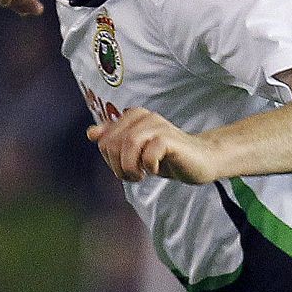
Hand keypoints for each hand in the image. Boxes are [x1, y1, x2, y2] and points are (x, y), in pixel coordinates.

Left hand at [88, 107, 221, 183]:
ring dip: (131, 168)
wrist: (201, 160)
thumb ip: (114, 140)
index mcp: (134, 116)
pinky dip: (148, 167)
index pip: (104, 141)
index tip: (127, 168)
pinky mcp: (169, 138)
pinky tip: (156, 169)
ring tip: (142, 175)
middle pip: (112, 144)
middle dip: (118, 166)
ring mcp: (158, 125)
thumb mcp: (136, 150)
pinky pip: (147, 154)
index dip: (111, 161)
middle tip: (135, 175)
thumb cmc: (167, 156)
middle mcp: (145, 116)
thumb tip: (91, 132)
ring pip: (128, 145)